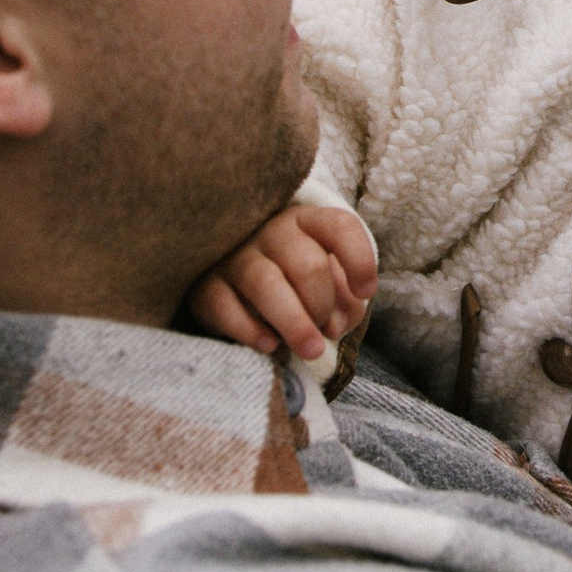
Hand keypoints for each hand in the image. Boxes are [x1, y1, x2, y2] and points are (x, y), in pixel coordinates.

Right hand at [185, 203, 377, 363]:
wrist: (228, 273)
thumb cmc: (290, 276)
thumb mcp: (323, 279)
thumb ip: (342, 299)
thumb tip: (335, 324)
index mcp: (305, 221)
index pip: (340, 227)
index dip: (359, 260)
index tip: (366, 292)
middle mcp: (269, 231)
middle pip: (308, 266)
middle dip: (324, 305)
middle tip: (325, 330)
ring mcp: (234, 256)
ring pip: (267, 284)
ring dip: (295, 323)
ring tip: (311, 350)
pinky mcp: (205, 285)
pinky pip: (225, 307)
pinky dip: (250, 330)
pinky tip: (268, 345)